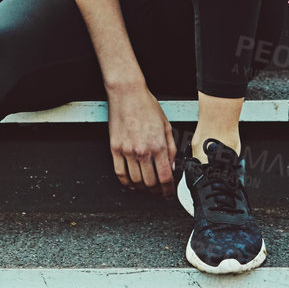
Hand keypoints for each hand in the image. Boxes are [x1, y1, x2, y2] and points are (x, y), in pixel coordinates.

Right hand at [106, 82, 176, 197]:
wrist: (127, 94)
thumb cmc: (146, 106)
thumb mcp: (167, 126)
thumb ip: (171, 148)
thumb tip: (173, 166)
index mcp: (158, 145)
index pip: (165, 177)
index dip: (169, 190)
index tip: (169, 193)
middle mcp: (143, 150)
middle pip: (150, 183)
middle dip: (157, 192)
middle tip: (159, 192)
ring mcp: (127, 151)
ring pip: (135, 180)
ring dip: (142, 189)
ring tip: (147, 188)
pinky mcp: (115, 148)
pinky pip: (119, 172)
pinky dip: (126, 183)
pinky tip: (131, 184)